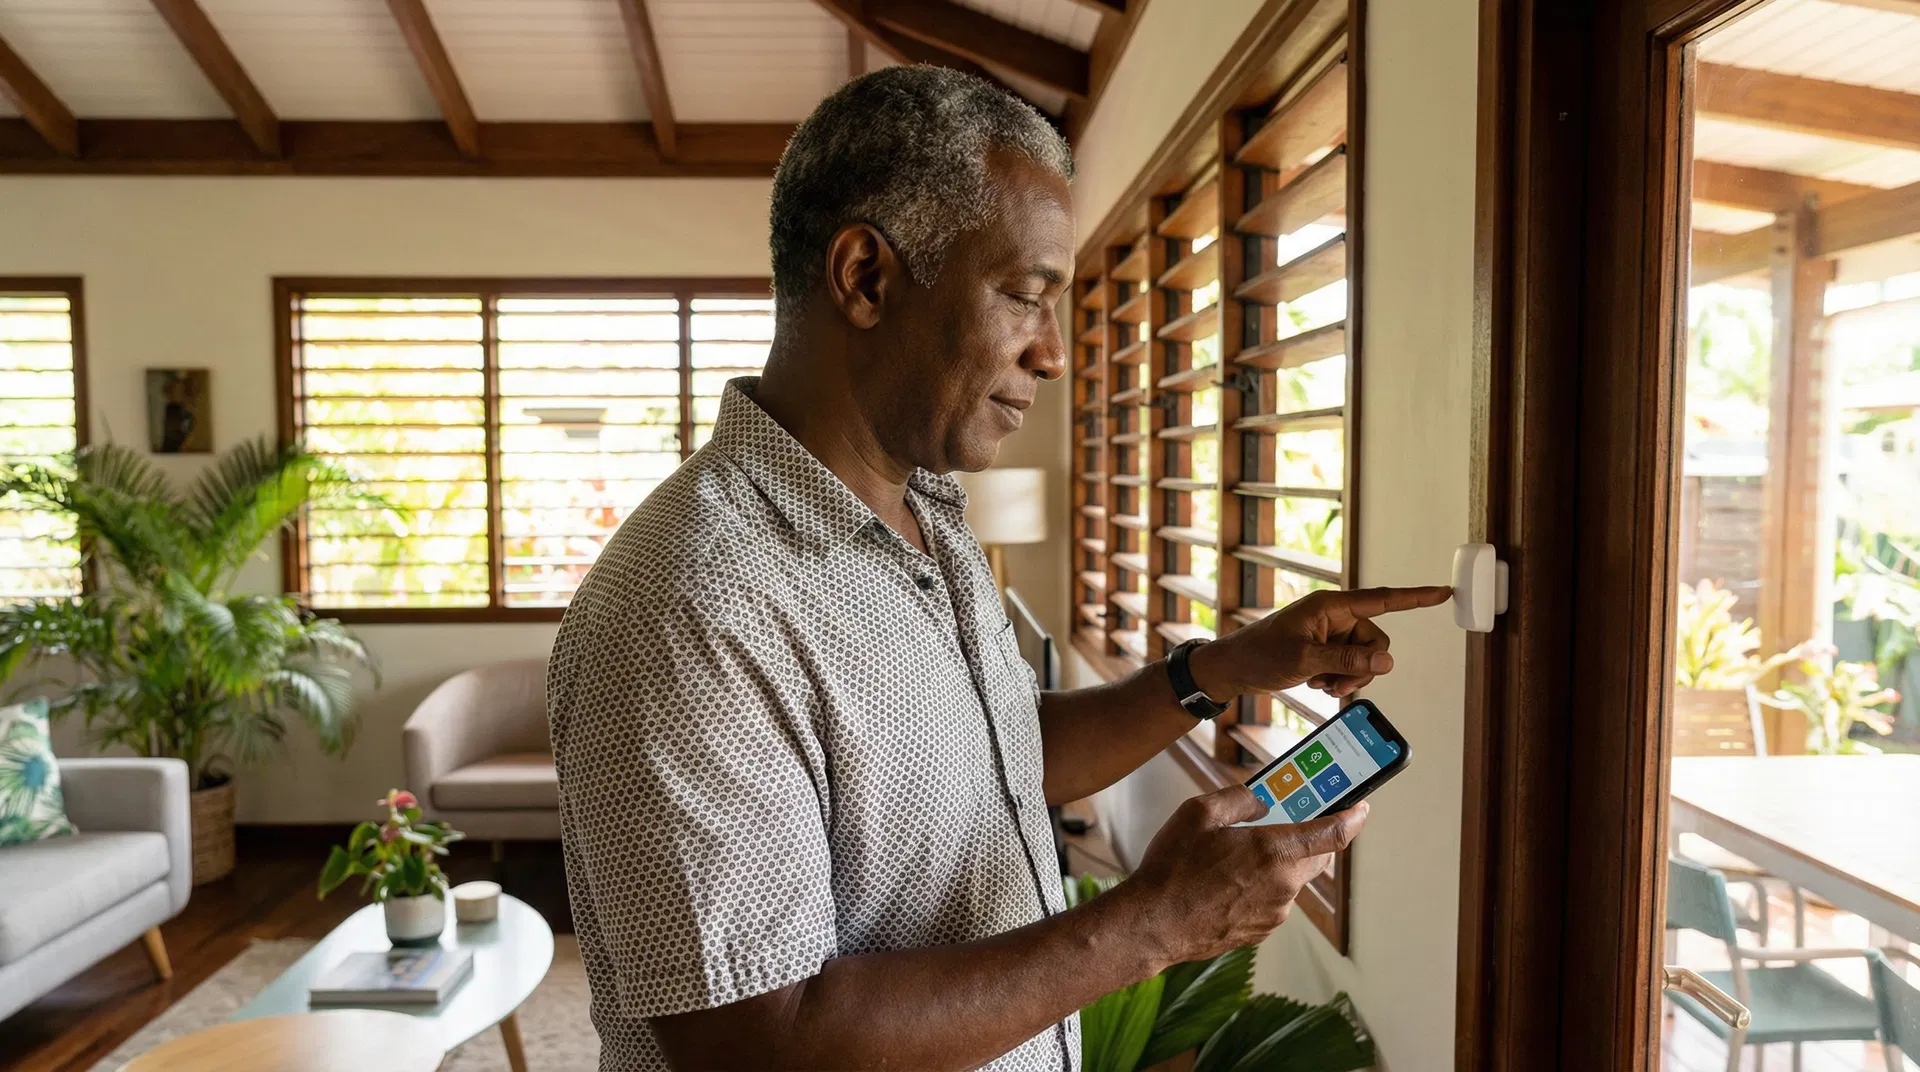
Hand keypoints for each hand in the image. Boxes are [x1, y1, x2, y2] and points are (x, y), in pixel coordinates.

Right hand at [1116, 785, 1368, 965]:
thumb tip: (1261, 799)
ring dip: (1281, 862)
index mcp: (1273, 851)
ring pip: (1293, 879)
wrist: (1153, 925)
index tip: (1361, 806)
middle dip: (1311, 837)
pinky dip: (1264, 885)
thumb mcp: (1199, 813)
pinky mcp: (1262, 930)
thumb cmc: (1172, 869)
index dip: (1354, 817)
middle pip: (1318, 857)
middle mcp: (1283, 885)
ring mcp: (1275, 912)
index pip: (1334, 833)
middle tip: (1291, 820)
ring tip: (1243, 853)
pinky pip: (1275, 900)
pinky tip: (1230, 880)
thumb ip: (1239, 799)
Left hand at [1193, 586, 1451, 700]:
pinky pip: (1352, 668)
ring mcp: (1332, 635)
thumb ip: (1348, 662)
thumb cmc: (1261, 655)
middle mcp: (1336, 617)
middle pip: (1377, 643)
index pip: (1383, 600)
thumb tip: (1387, 664)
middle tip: (1335, 685)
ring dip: (1350, 679)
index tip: (1444, 592)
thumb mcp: (1305, 660)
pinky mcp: (1327, 651)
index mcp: (1332, 606)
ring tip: (1321, 685)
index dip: (1416, 598)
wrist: (1235, 668)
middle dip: (1363, 669)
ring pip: (1366, 661)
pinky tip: (1317, 684)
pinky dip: (1341, 681)